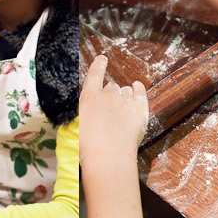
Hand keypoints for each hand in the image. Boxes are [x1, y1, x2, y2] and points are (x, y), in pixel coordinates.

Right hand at [80, 55, 148, 172]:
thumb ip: (83, 115)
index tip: (102, 59)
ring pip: (125, 91)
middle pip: (111, 87)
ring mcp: (125, 100)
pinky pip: (140, 91)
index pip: (94, 75)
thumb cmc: (90, 149)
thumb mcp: (77, 129)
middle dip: (111, 96)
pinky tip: (137, 87)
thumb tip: (88, 113)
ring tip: (122, 113)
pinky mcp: (139, 108)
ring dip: (124, 97)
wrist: (109, 158)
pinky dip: (138, 88)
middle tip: (110, 112)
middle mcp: (107, 95)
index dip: (99, 65)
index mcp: (89, 98)